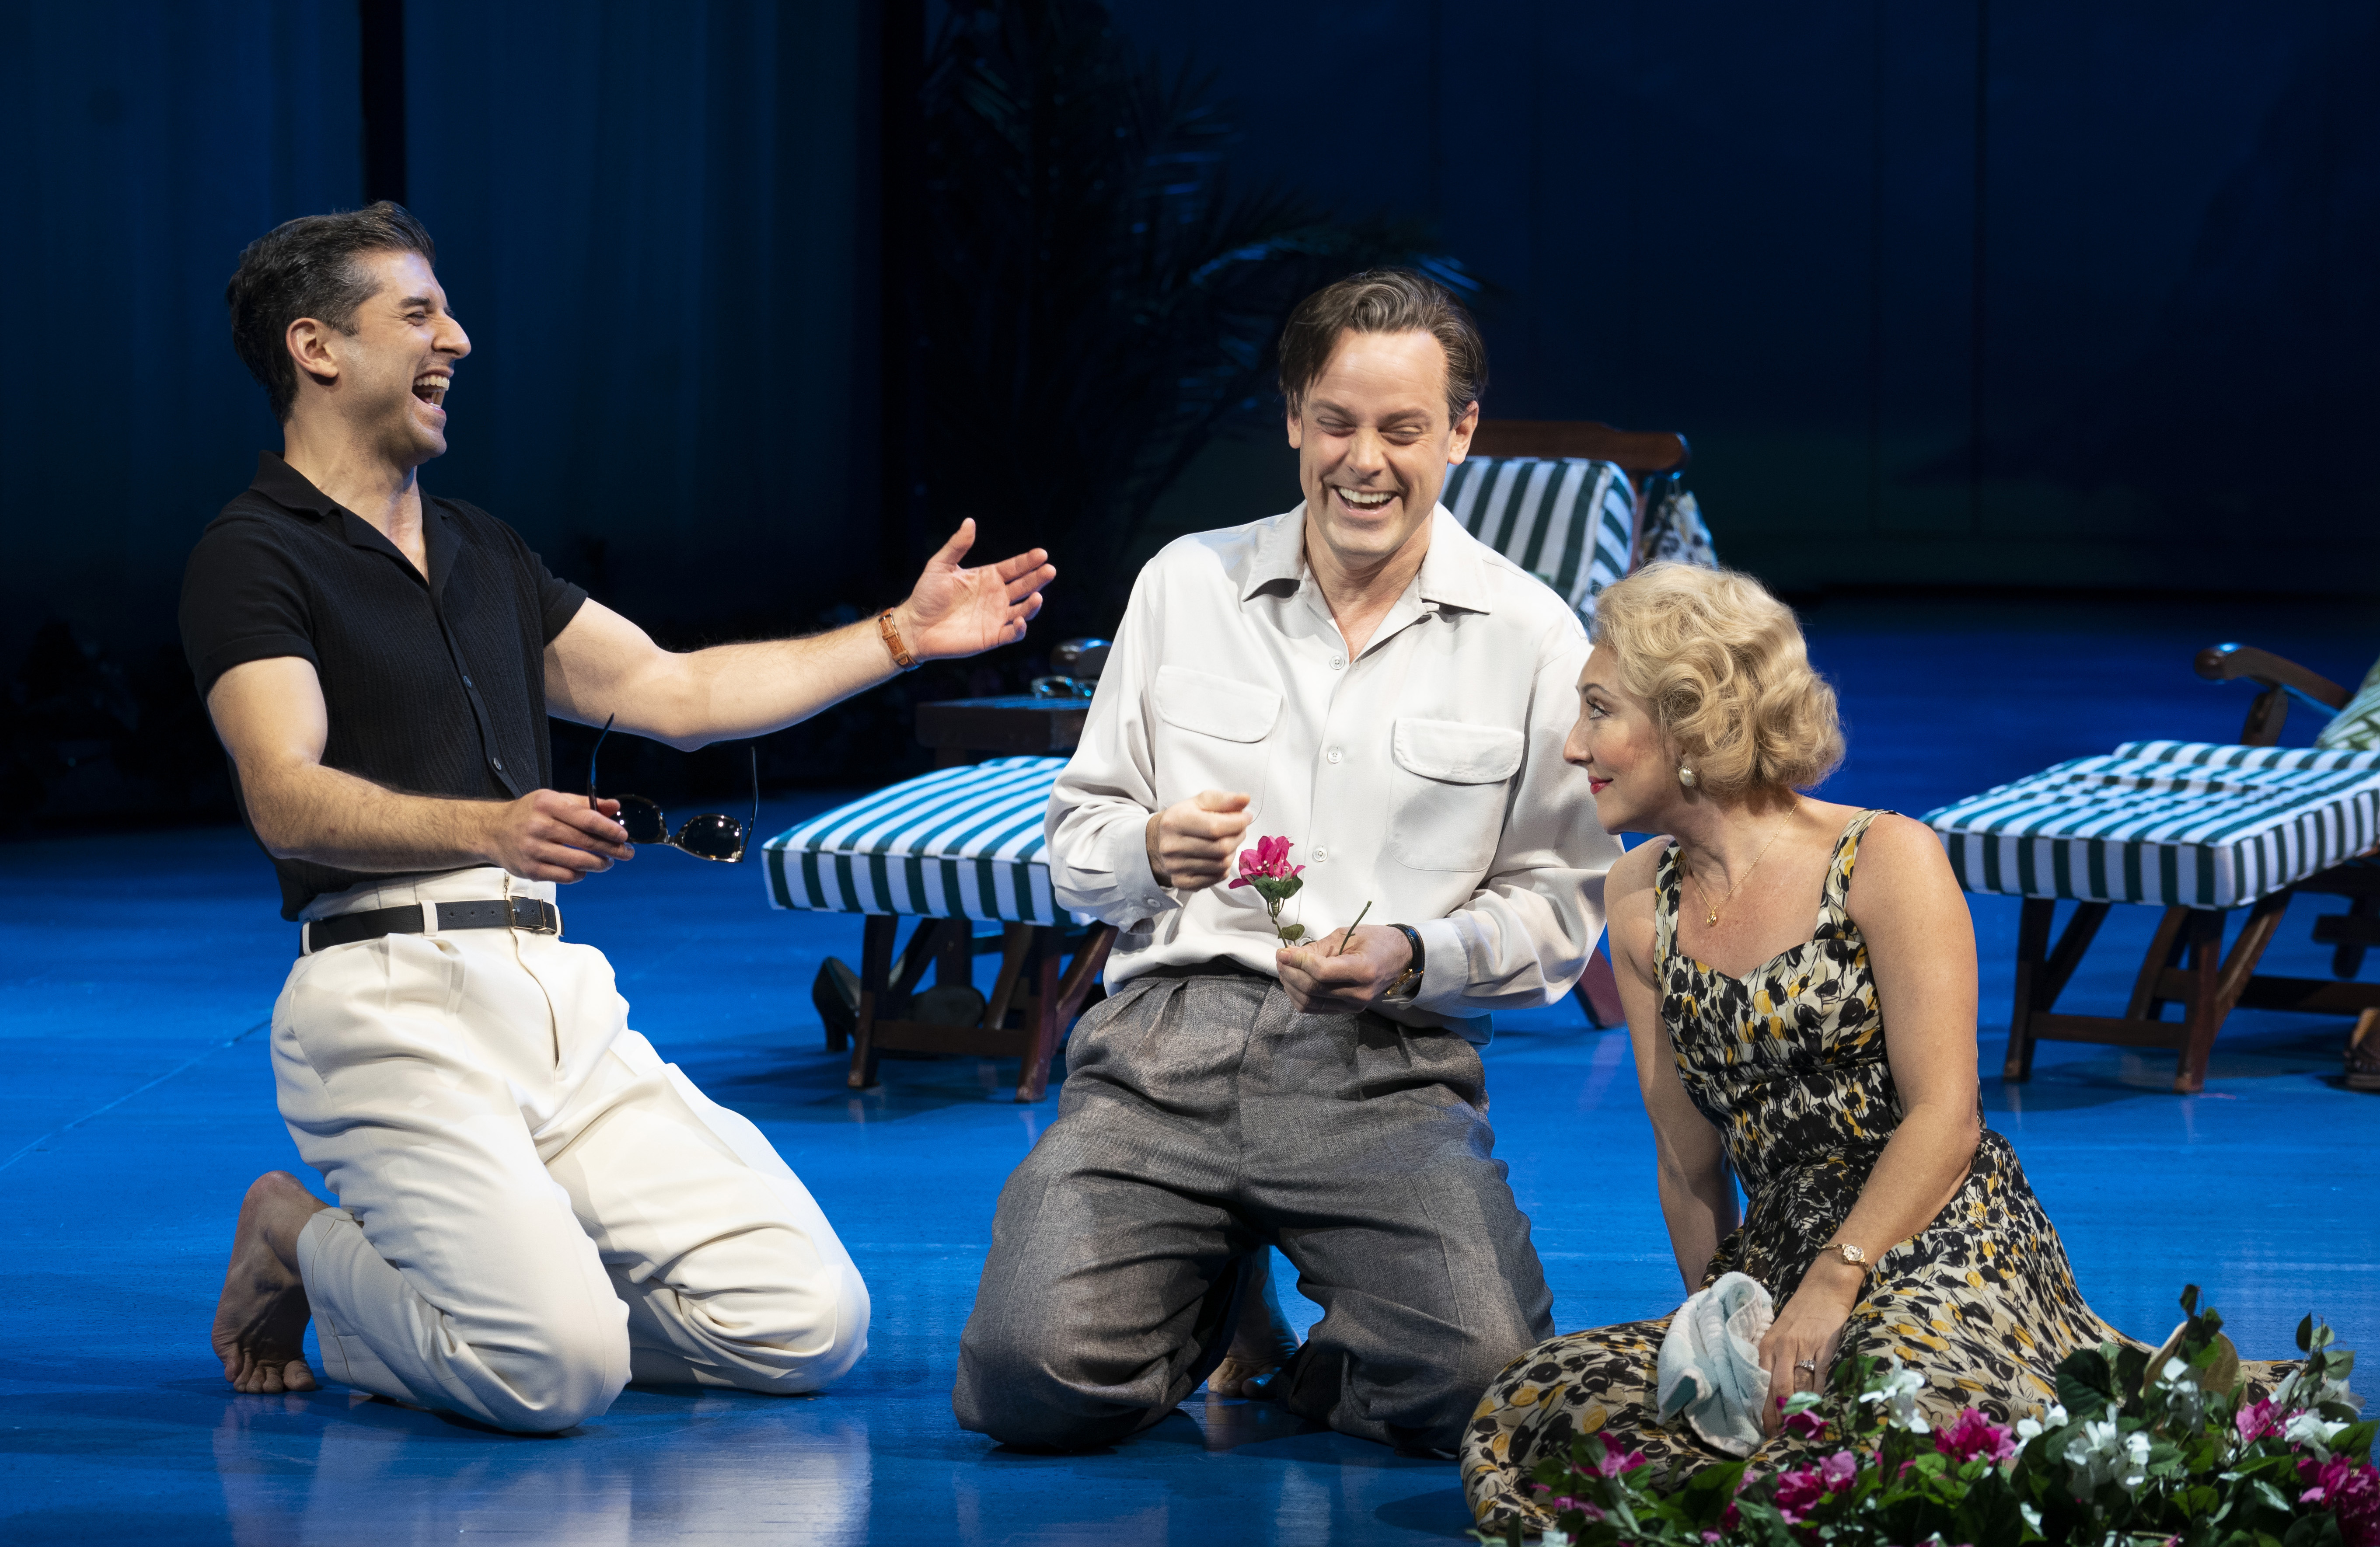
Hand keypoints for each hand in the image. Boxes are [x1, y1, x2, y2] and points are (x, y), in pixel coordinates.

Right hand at [478, 790, 633, 882]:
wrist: (493, 831)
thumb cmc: (528, 813)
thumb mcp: (553, 799)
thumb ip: (585, 803)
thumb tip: (614, 806)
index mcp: (547, 805)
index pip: (586, 818)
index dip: (608, 829)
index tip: (624, 836)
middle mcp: (539, 827)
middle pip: (585, 842)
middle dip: (611, 849)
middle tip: (626, 853)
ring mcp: (533, 850)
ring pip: (577, 862)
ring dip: (599, 864)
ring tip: (608, 862)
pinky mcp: (530, 869)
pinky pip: (564, 876)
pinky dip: (579, 874)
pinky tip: (584, 869)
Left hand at [892, 519, 1056, 660]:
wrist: (914, 626)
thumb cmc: (926, 595)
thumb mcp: (940, 566)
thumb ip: (957, 545)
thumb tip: (970, 522)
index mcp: (987, 577)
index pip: (1014, 567)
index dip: (1028, 561)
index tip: (1041, 554)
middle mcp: (996, 597)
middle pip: (1024, 586)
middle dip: (1038, 578)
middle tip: (1049, 570)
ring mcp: (996, 617)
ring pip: (1023, 610)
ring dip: (1033, 604)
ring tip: (1037, 596)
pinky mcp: (992, 637)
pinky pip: (1011, 634)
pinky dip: (1019, 629)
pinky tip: (1020, 620)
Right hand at [1145, 791, 1250, 890]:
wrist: (1160, 841)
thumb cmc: (1184, 819)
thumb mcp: (1201, 803)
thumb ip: (1223, 800)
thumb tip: (1245, 799)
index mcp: (1175, 822)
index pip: (1215, 827)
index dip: (1237, 823)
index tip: (1246, 817)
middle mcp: (1172, 846)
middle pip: (1221, 848)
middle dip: (1237, 837)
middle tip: (1239, 829)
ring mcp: (1176, 867)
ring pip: (1222, 864)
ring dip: (1232, 852)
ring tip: (1228, 841)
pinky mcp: (1182, 882)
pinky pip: (1217, 878)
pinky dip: (1224, 867)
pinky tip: (1219, 856)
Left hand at [1275, 925, 1412, 1014]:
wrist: (1400, 958)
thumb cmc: (1376, 941)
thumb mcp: (1347, 935)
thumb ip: (1318, 948)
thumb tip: (1290, 955)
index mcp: (1364, 970)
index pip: (1322, 972)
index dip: (1298, 962)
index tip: (1284, 951)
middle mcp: (1359, 993)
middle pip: (1313, 989)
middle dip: (1290, 972)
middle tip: (1281, 957)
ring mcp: (1353, 1006)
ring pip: (1310, 1003)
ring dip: (1290, 986)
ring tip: (1285, 968)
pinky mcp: (1347, 1010)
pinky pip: (1315, 1009)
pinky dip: (1299, 996)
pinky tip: (1294, 980)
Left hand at [1756, 1258, 1860, 1434]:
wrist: (1826, 1287)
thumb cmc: (1802, 1313)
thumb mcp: (1781, 1334)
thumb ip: (1777, 1361)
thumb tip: (1777, 1395)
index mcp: (1767, 1346)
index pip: (1760, 1384)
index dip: (1762, 1410)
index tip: (1765, 1431)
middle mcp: (1781, 1348)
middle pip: (1776, 1390)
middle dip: (1778, 1417)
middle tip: (1781, 1440)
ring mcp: (1804, 1348)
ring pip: (1798, 1387)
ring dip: (1798, 1411)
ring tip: (1799, 1433)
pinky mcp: (1826, 1348)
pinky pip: (1821, 1378)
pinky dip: (1820, 1397)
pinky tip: (1821, 1413)